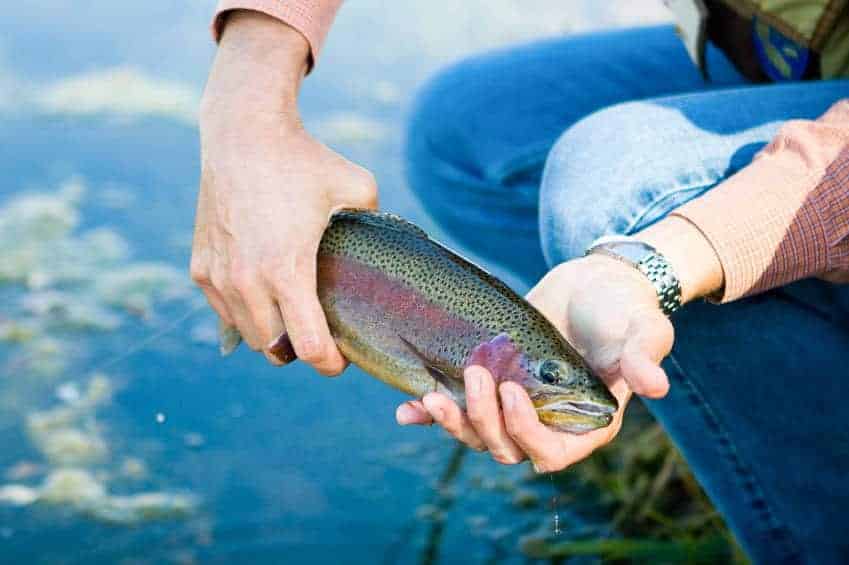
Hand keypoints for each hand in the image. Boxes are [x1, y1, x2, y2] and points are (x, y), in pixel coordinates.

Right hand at [190, 11, 377, 371]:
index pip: (310, 348)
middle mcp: (247, 281)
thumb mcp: (358, 186)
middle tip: (322, 335)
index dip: (330, 364)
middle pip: (276, 350)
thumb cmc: (303, 160)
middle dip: (302, 351)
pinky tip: (265, 298)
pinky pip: (224, 312)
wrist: (243, 133)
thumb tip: (395, 244)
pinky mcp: (200, 266)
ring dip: (272, 336)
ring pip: (249, 336)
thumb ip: (379, 221)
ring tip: (295, 320)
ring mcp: (219, 277)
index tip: (343, 359)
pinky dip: (245, 314)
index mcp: (286, 271)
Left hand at [395, 255, 673, 471]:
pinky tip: (407, 410)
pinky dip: (430, 416)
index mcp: (588, 423)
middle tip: (475, 374)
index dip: (527, 434)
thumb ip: (645, 355)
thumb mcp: (643, 327)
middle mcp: (548, 422)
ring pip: (478, 435)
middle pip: (506, 448)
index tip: (513, 392)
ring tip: (431, 396)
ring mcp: (517, 405)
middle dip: (483, 421)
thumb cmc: (624, 307)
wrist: (593, 282)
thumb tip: (656, 386)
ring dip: (453, 423)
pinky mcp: (492, 384)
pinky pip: (458, 410)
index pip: (554, 452)